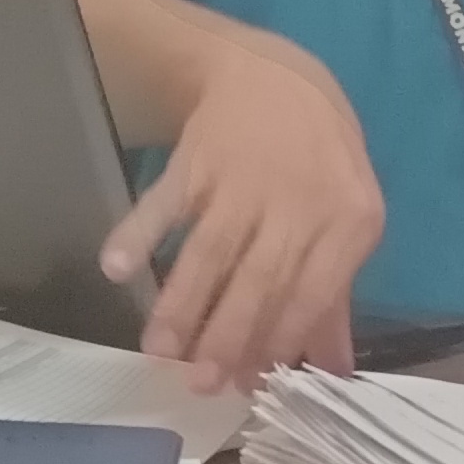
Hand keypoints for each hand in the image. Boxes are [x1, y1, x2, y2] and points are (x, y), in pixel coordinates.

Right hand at [100, 42, 385, 392]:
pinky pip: (166, 200)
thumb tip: (332, 371)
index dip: (278, 343)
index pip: (311, 294)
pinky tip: (116, 266)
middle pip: (258, 280)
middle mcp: (298, 201)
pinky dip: (140, 230)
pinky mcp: (198, 158)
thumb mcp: (345, 220)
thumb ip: (334, 298)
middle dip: (227, 336)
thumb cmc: (318, 162)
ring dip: (182, 302)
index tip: (248, 386)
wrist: (273, 77)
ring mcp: (244, 178)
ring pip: (210, 250)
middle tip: (199, 383)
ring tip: (157, 350)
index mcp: (347, 221)